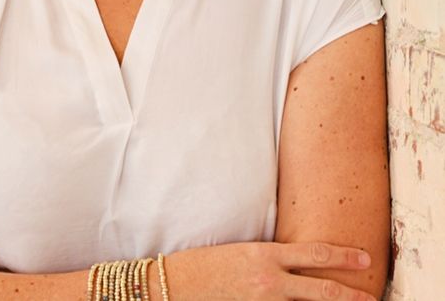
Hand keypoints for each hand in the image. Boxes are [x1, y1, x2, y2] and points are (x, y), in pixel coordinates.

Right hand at [172, 240, 376, 300]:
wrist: (176, 284)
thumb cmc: (206, 263)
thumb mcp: (242, 252)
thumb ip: (271, 259)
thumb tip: (296, 265)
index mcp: (266, 255)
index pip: (315, 254)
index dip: (343, 257)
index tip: (364, 258)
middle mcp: (270, 281)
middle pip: (321, 289)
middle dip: (351, 294)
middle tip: (372, 296)